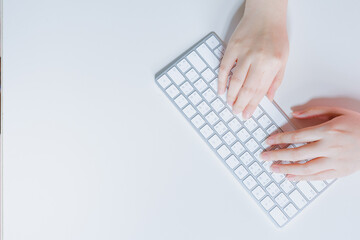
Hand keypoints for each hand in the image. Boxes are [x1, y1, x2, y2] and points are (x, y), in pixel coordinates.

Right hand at [218, 0, 288, 118]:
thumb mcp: (283, 58)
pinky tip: (221, 90)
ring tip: (230, 104)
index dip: (252, 105)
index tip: (247, 114)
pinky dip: (221, 80)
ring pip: (234, 81)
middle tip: (237, 113)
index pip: (260, 91)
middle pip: (246, 89)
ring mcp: (243, 53)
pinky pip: (224, 67)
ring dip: (231, 96)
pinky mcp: (232, 47)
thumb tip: (268, 98)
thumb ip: (276, 80)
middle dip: (240, 104)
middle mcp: (258, 59)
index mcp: (272, 63)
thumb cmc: (275, 35)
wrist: (265, 14)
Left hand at [260, 106, 359, 180]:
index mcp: (327, 131)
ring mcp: (334, 161)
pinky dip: (302, 178)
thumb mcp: (337, 111)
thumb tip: (294, 114)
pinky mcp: (339, 172)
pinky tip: (290, 176)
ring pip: (305, 168)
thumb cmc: (358, 125)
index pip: (297, 136)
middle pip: (297, 153)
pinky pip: (317, 177)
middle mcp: (329, 147)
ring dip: (286, 168)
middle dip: (277, 155)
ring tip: (273, 168)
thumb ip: (314, 112)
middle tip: (264, 156)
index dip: (280, 139)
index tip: (269, 141)